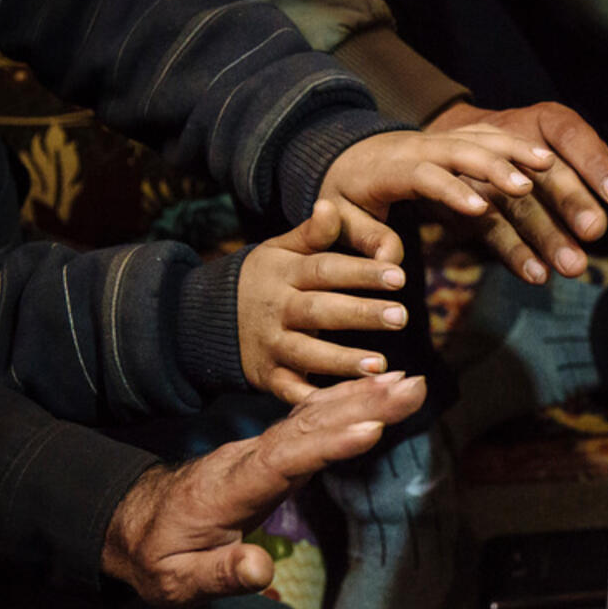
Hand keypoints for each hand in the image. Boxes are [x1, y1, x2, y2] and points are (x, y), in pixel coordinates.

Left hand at [102, 374, 426, 605]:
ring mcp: (259, 450)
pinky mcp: (271, 450)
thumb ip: (218, 574)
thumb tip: (260, 570)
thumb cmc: (158, 557)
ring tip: (409, 384)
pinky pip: (311, 421)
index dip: (326, 445)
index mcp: (227, 488)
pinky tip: (376, 390)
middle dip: (362, 406)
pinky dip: (345, 401)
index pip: (281, 462)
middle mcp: (247, 458)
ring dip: (362, 398)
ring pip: (313, 418)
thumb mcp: (176, 581)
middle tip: (412, 389)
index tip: (370, 430)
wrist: (133, 525)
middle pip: (308, 427)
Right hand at [240, 201, 411, 401]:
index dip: (362, 273)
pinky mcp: (267, 375)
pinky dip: (312, 398)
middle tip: (401, 316)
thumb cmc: (264, 279)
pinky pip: (290, 389)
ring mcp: (270, 343)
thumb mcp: (280, 250)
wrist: (205, 318)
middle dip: (361, 314)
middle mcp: (277, 309)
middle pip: (321, 311)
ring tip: (379, 365)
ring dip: (342, 360)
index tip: (400, 276)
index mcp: (285, 274)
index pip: (326, 269)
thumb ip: (312, 233)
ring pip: (307, 352)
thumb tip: (331, 205)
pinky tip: (344, 403)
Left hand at [317, 128, 556, 263]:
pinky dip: (518, 145)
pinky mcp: (456, 137)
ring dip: (515, 151)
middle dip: (494, 167)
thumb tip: (391, 263)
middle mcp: (418, 147)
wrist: (347, 151)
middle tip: (526, 188)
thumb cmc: (346, 192)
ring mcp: (440, 139)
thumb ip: (367, 238)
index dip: (450, 190)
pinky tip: (547, 160)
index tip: (479, 210)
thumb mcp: (343, 218)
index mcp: (388, 168)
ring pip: (480, 137)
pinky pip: (490, 135)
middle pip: (460, 150)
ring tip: (549, 166)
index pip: (422, 175)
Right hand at [428, 102, 607, 281]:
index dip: (597, 166)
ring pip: (519, 204)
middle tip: (595, 231)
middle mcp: (515, 138)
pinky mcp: (462, 199)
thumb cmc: (536, 157)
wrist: (459, 148)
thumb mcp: (572, 155)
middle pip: (548, 173)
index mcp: (549, 122)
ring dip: (547, 236)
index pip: (576, 138)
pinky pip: (490, 228)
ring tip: (573, 266)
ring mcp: (483, 169)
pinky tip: (537, 274)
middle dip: (573, 202)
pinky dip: (515, 253)